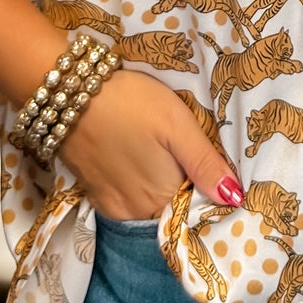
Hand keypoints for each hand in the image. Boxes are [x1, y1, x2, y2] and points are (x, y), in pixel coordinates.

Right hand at [59, 70, 242, 220]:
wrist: (68, 91)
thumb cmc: (130, 102)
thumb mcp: (177, 124)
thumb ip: (205, 163)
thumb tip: (234, 199)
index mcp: (163, 196)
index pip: (196, 204)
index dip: (206, 184)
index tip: (206, 161)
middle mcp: (137, 211)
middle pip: (172, 203)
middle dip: (183, 182)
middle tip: (181, 147)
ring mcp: (112, 205)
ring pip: (149, 201)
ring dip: (158, 182)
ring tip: (158, 148)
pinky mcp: (93, 193)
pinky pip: (126, 198)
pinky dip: (135, 183)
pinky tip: (137, 154)